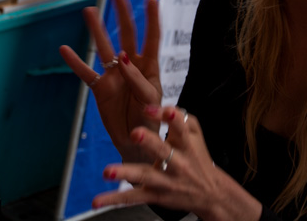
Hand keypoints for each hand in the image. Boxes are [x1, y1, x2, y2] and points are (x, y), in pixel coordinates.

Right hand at [60, 0, 161, 162]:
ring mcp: (114, 76)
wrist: (138, 144)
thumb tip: (123, 59)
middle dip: (123, 15)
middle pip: (128, 35)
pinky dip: (76, 62)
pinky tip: (65, 49)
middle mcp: (132, 67)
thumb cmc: (151, 122)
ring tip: (89, 11)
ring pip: (104, 48)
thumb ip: (138, 80)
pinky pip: (86, 73)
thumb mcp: (150, 101)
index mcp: (150, 68)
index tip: (151, 0)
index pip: (152, 39)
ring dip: (97, 30)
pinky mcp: (100, 89)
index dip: (152, 20)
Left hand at [94, 107, 261, 220]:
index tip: (150, 108)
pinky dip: (114, 199)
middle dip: (149, 142)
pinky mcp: (155, 195)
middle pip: (162, 151)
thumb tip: (155, 106)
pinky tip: (97, 200)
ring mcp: (165, 180)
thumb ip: (179, 116)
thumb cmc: (197, 155)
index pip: (179, 126)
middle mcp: (177, 162)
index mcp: (186, 143)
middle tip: (135, 133)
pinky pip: (133, 198)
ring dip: (126, 173)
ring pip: (145, 176)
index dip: (167, 115)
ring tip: (107, 171)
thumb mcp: (196, 133)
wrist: (210, 193)